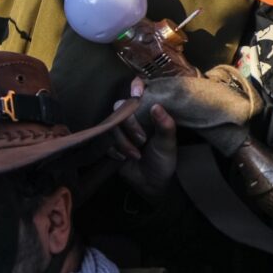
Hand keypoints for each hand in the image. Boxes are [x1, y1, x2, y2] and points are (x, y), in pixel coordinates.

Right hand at [114, 78, 177, 198]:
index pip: (139, 93)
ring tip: (137, 154)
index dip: (135, 87)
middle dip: (129, 124)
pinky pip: (104, 140)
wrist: (151, 185)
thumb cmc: (163, 161)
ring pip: (111, 126)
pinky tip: (125, 159)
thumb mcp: (168, 144)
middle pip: (119, 108)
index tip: (138, 93)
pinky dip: (115, 150)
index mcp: (147, 114)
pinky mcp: (109, 144)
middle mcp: (132, 119)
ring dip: (124, 142)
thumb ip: (165, 125)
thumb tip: (157, 106)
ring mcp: (119, 131)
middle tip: (142, 140)